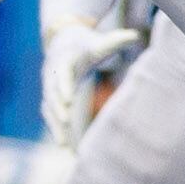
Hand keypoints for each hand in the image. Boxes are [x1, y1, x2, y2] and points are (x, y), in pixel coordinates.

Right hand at [38, 16, 141, 147]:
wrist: (62, 42)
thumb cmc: (85, 44)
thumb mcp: (99, 42)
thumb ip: (116, 40)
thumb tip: (136, 36)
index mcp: (64, 59)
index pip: (62, 73)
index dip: (64, 85)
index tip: (69, 99)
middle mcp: (52, 74)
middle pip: (52, 93)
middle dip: (58, 109)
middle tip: (66, 123)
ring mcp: (48, 87)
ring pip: (48, 108)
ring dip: (54, 126)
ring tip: (63, 145)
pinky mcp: (49, 98)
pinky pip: (49, 116)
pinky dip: (55, 130)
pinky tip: (65, 147)